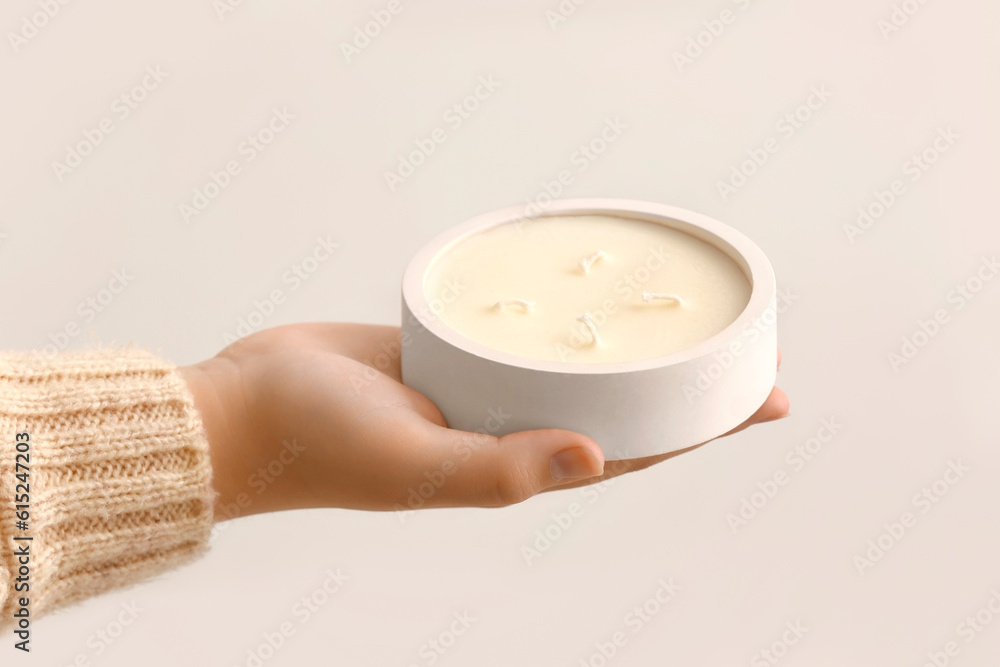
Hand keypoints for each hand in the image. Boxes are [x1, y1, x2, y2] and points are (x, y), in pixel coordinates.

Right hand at [180, 323, 788, 518]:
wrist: (249, 405)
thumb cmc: (321, 445)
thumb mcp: (414, 466)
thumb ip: (499, 470)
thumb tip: (594, 459)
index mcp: (515, 465)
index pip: (634, 450)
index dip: (704, 430)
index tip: (769, 402)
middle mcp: (509, 427)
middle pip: (619, 404)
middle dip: (686, 385)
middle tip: (753, 347)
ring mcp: (481, 387)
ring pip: (574, 364)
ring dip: (629, 347)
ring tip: (682, 316)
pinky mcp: (450, 348)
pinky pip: (520, 327)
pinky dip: (560, 313)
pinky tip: (586, 289)